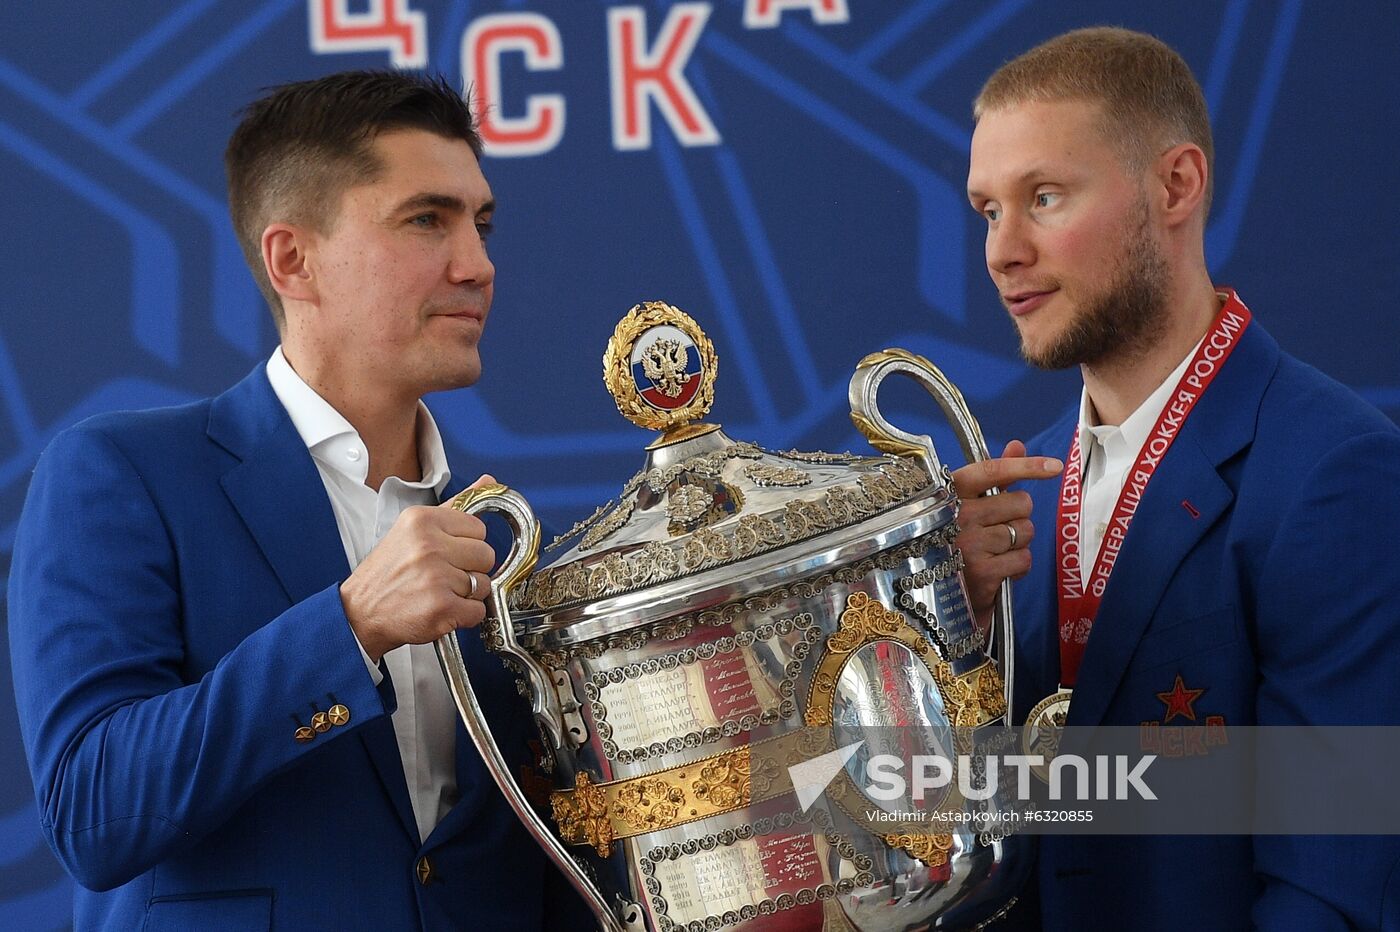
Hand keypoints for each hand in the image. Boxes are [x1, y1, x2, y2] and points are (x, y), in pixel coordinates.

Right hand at [339, 475, 498, 663]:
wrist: (358, 613)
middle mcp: (429, 545)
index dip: (466, 545)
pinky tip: (440, 610)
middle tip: (443, 576)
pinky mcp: (442, 608)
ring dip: (466, 595)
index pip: (478, 527)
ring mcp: (436, 577)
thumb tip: (488, 482)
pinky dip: (464, 616)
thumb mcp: (411, 530)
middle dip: (470, 569)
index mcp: (422, 520)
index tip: (447, 553)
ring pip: (484, 585)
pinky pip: (477, 611)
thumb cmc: (385, 573)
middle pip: (486, 555)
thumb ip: (454, 506)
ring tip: (437, 593)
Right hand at [951, 441, 1062, 625]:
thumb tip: (1016, 444)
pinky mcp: (982, 572)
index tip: (1055, 467)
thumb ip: (992, 478)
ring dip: (1018, 544)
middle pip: (1020, 502)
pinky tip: (998, 572)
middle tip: (996, 532)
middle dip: (1018, 517)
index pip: (991, 471)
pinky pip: (1023, 559)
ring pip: (1024, 532)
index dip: (1026, 466)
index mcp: (947, 495)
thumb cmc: (952, 548)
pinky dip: (1017, 567)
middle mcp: (955, 516)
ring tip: (993, 554)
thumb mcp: (964, 511)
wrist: (930, 602)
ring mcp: (968, 544)